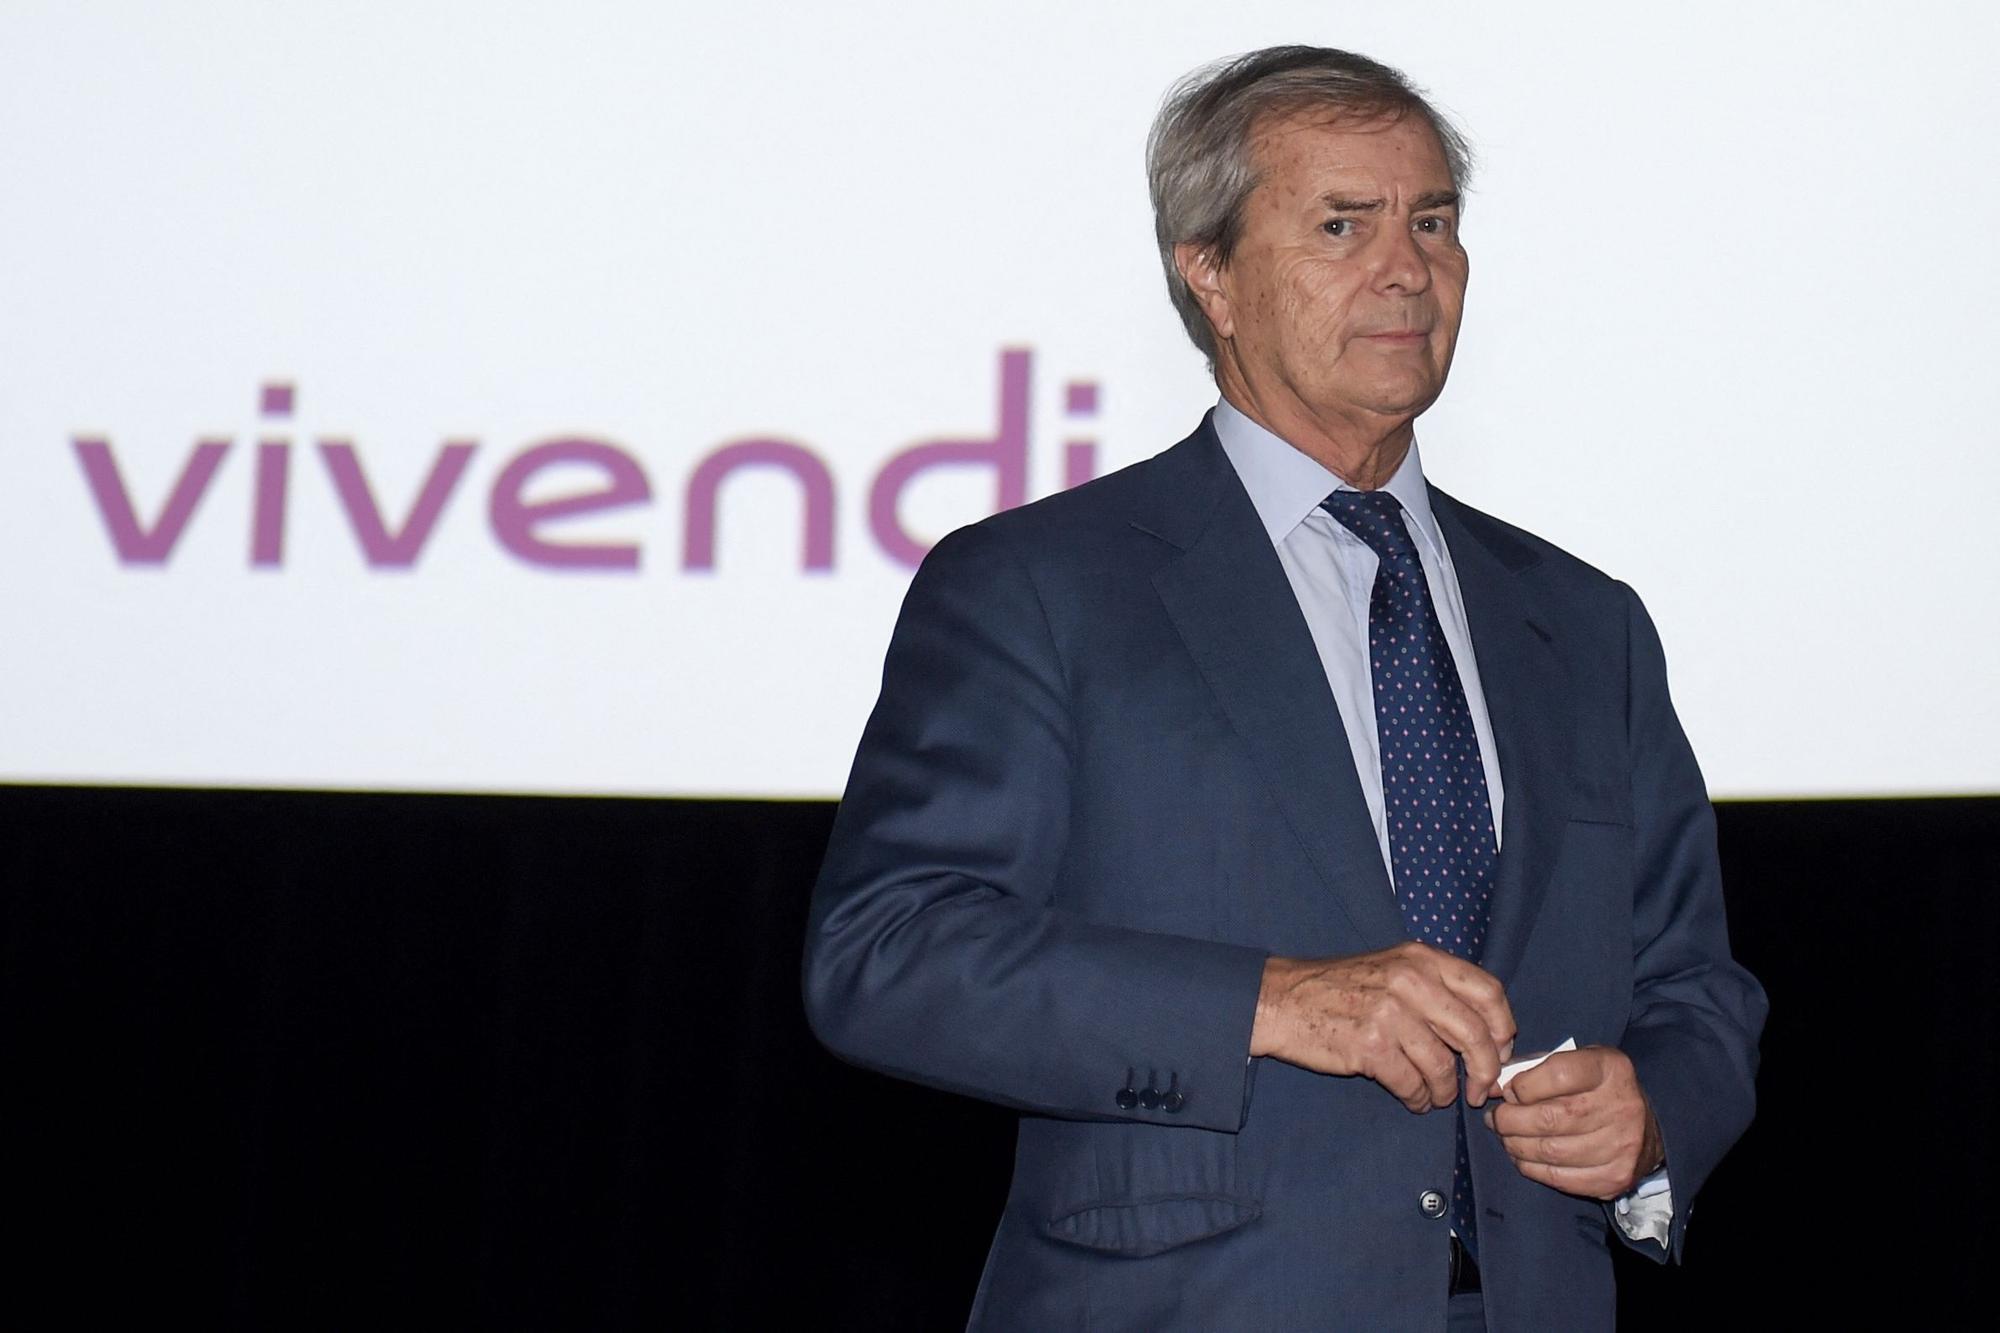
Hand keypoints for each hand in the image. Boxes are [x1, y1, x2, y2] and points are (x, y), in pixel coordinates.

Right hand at [1249, 941, 1515, 1112]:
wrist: (1281, 1000)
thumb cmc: (1339, 988)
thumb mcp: (1392, 969)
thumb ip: (1436, 990)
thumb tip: (1487, 1034)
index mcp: (1421, 959)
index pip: (1488, 991)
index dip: (1503, 1027)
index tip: (1501, 1050)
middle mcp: (1411, 981)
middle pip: (1475, 1034)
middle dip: (1485, 1071)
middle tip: (1480, 1091)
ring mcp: (1390, 1013)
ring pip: (1444, 1066)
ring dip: (1446, 1091)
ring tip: (1436, 1096)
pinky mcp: (1370, 1046)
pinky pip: (1412, 1084)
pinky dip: (1419, 1099)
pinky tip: (1413, 1099)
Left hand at [1484, 1045, 1664, 1199]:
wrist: (1646, 1128)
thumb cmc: (1598, 1089)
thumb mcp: (1578, 1062)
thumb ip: (1538, 1068)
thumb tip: (1497, 1088)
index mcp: (1610, 1069)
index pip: (1557, 1074)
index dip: (1523, 1085)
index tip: (1510, 1092)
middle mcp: (1621, 1107)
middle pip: (1548, 1118)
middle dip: (1509, 1120)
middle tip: (1497, 1119)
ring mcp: (1621, 1146)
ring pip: (1550, 1151)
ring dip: (1515, 1146)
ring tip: (1506, 1137)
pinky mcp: (1615, 1178)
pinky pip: (1559, 1178)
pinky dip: (1532, 1169)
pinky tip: (1524, 1158)